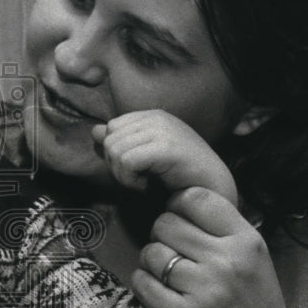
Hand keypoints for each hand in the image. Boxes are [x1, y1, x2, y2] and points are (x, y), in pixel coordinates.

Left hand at [92, 110, 237, 205]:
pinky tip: (145, 186)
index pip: (111, 127)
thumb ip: (121, 141)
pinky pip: (126, 162)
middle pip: (109, 139)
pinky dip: (130, 181)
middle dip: (116, 166)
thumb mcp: (145, 156)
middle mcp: (157, 118)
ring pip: (114, 150)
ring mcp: (163, 130)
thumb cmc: (180, 176)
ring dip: (123, 176)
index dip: (116, 153)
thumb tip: (95, 130)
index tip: (137, 168)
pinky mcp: (166, 147)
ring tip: (144, 182)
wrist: (212, 191)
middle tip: (138, 179)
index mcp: (153, 116)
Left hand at [131, 186, 299, 307]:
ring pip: (151, 253)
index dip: (178, 205)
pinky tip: (160, 294)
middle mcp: (227, 262)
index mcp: (247, 242)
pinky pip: (142, 283)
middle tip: (175, 255)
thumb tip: (178, 197)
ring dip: (152, 264)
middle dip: (163, 237)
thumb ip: (223, 229)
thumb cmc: (255, 307)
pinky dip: (144, 286)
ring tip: (170, 278)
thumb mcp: (255, 259)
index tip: (180, 221)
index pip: (196, 198)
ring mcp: (204, 291)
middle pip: (166, 223)